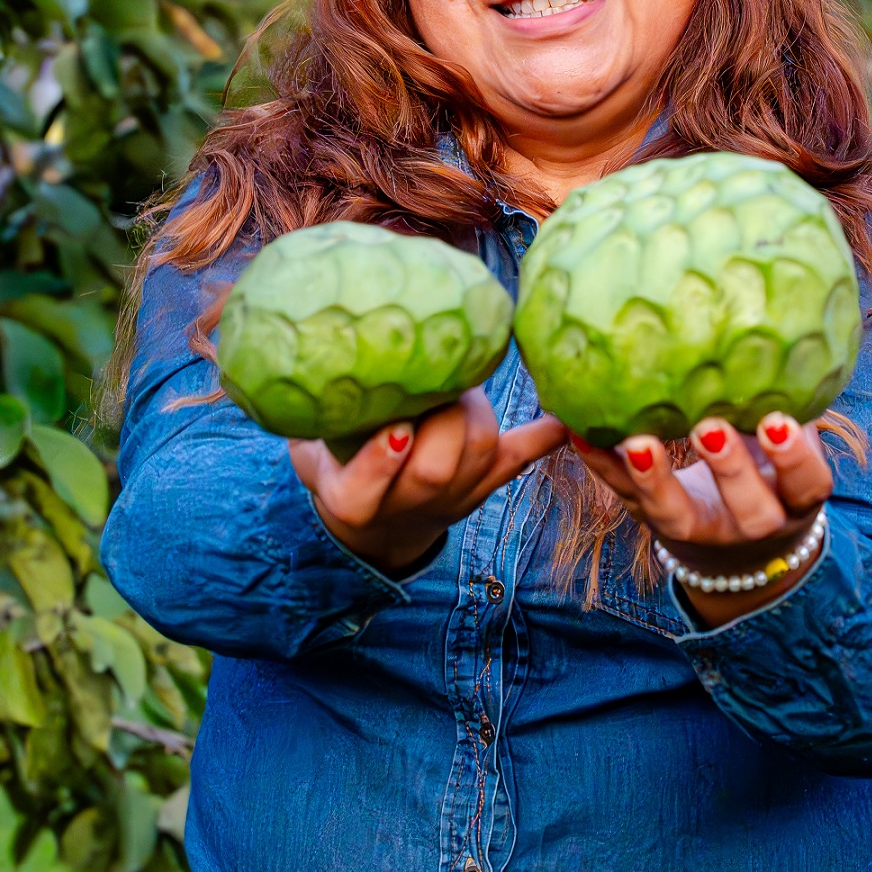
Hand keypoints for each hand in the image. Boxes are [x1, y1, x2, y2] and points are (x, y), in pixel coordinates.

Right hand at [290, 387, 565, 574]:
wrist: (377, 524)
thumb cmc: (335, 463)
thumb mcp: (308, 447)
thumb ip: (312, 414)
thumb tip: (312, 347)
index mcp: (352, 501)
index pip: (364, 490)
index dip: (383, 460)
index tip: (394, 429)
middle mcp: (407, 507)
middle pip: (435, 471)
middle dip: (442, 423)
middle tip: (433, 379)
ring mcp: (454, 499)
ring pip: (480, 456)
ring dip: (476, 412)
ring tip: (459, 378)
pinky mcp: (487, 484)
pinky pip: (519, 458)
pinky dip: (544, 435)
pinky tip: (563, 415)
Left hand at [571, 413, 834, 624]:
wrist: (735, 541)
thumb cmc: (770, 468)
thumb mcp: (790, 445)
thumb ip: (792, 401)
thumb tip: (785, 335)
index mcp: (793, 500)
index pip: (807, 486)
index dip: (796, 459)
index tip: (776, 420)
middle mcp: (750, 524)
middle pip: (748, 511)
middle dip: (730, 471)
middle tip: (709, 428)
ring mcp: (699, 529)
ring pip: (677, 516)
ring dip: (657, 480)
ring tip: (640, 441)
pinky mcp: (652, 521)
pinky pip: (624, 497)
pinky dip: (602, 465)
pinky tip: (582, 431)